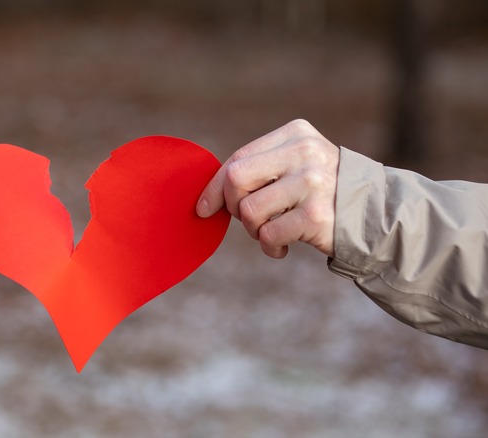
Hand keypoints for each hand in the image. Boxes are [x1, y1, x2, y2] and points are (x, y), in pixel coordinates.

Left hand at [197, 119, 338, 257]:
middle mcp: (304, 153)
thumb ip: (259, 170)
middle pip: (236, 179)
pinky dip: (269, 246)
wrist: (377, 214)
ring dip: (253, 230)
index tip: (204, 207)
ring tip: (272, 231)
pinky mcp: (316, 215)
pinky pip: (268, 234)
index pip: (238, 157)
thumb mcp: (297, 165)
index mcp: (296, 134)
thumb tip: (207, 197)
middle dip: (232, 206)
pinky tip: (283, 246)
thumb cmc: (323, 192)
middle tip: (248, 219)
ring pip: (249, 211)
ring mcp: (312, 183)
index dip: (215, 186)